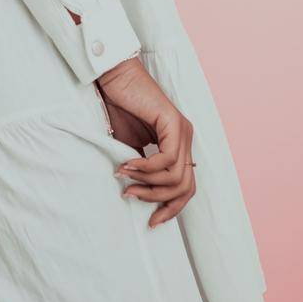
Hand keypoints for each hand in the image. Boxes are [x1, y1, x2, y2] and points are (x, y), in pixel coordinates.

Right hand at [96, 57, 196, 228]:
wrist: (115, 79)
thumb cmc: (120, 108)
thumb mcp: (131, 148)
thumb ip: (141, 169)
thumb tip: (140, 195)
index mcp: (179, 145)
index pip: (187, 188)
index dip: (172, 209)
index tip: (152, 222)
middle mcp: (187, 138)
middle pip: (186, 187)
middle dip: (159, 200)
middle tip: (132, 197)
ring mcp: (183, 131)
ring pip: (176, 176)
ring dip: (148, 183)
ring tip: (125, 178)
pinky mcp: (174, 123)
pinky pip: (167, 159)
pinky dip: (146, 168)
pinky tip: (128, 165)